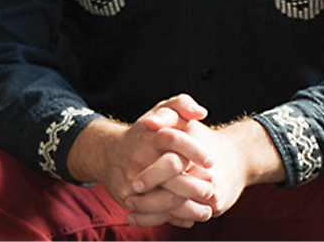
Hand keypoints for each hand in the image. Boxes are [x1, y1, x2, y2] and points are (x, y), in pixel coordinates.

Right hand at [70, 95, 218, 226]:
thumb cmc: (146, 133)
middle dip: (191, 183)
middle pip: (168, 169)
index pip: (173, 139)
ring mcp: (131, 178)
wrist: (111, 154)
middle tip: (210, 190)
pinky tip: (190, 218)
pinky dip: (173, 217)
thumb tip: (201, 112)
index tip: (212, 161)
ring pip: (160, 196)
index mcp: (150, 134)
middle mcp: (138, 155)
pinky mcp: (126, 198)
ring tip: (207, 210)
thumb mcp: (162, 112)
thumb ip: (182, 104)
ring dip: (186, 206)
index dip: (194, 150)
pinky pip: (151, 212)